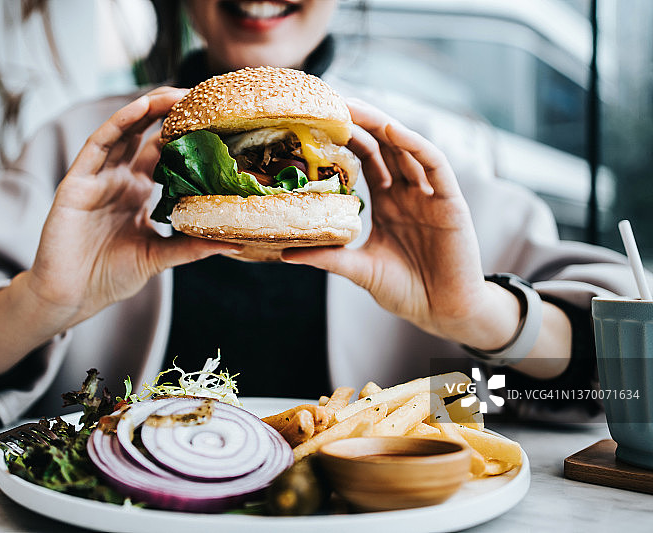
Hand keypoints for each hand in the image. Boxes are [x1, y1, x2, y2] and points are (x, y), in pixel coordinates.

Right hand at [26, 87, 239, 329]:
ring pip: (124, 131)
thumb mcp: (159, 258)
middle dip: (172, 114)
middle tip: (201, 97)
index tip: (217, 121)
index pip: (165, 154)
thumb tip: (235, 243)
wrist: (69, 298)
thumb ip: (191, 247)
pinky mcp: (77, 183)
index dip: (187, 136)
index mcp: (138, 194)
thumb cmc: (108, 277)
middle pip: (147, 136)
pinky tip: (140, 108)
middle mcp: (119, 180)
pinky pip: (98, 145)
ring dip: (148, 109)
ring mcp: (97, 178)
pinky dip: (119, 123)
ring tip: (176, 92)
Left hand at [282, 98, 518, 347]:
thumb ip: (328, 257)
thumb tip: (284, 252)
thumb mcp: (359, 270)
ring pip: (406, 147)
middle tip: (331, 101)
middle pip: (384, 145)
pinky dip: (415, 145)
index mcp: (386, 202)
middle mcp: (407, 192)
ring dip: (382, 124)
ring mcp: (429, 194)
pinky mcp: (450, 202)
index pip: (366, 158)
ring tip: (355, 107)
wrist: (443, 313)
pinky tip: (393, 130)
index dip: (346, 138)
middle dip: (360, 122)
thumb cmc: (405, 290)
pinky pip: (434, 165)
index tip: (317, 121)